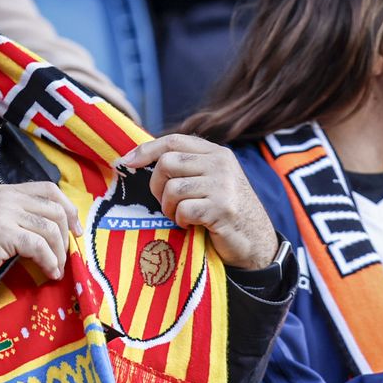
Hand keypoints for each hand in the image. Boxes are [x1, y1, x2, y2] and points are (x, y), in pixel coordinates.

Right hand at [0, 182, 81, 293]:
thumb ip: (19, 218)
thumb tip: (55, 230)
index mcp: (5, 191)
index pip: (49, 188)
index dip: (69, 209)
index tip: (76, 231)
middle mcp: (6, 197)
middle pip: (55, 209)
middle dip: (66, 237)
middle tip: (64, 258)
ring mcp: (3, 213)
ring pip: (50, 229)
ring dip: (58, 253)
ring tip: (55, 269)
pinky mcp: (2, 233)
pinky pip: (39, 246)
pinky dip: (49, 262)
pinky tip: (49, 272)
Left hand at [119, 135, 278, 268]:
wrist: (255, 241)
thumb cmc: (225, 211)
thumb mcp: (212, 180)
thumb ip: (188, 167)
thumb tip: (139, 158)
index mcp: (217, 153)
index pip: (174, 141)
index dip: (146, 150)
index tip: (126, 162)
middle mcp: (221, 164)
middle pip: (168, 163)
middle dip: (157, 186)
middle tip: (166, 203)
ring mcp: (223, 185)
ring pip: (173, 189)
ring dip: (170, 208)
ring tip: (182, 216)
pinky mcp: (223, 208)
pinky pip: (184, 210)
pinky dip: (182, 221)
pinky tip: (192, 225)